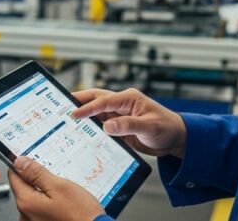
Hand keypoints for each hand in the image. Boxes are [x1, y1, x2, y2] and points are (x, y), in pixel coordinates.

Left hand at [8, 156, 104, 220]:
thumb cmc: (80, 214)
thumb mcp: (60, 186)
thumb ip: (37, 174)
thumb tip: (20, 163)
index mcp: (26, 203)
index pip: (14, 176)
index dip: (25, 166)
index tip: (35, 163)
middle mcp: (25, 216)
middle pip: (24, 188)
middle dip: (38, 181)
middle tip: (57, 182)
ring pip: (33, 199)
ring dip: (45, 194)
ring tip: (64, 197)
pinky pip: (39, 210)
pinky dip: (49, 204)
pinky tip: (63, 206)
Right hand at [72, 88, 186, 157]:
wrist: (176, 139)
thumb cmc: (167, 128)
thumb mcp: (149, 127)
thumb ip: (128, 125)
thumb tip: (108, 126)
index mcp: (129, 98)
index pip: (104, 101)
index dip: (88, 107)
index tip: (74, 114)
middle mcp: (122, 104)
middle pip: (96, 99)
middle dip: (79, 102)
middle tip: (61, 106)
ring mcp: (119, 115)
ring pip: (97, 112)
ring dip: (84, 115)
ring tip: (66, 119)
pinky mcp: (119, 126)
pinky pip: (101, 125)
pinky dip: (91, 127)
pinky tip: (81, 132)